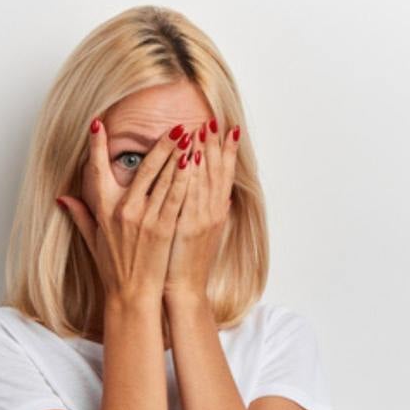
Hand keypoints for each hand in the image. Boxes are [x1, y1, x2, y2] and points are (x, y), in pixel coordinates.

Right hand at [58, 117, 198, 304]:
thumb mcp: (92, 239)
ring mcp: (146, 218)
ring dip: (178, 154)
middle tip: (174, 126)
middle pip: (144, 167)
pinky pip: (177, 196)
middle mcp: (124, 210)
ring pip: (164, 178)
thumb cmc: (114, 268)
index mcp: (105, 209)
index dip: (96, 146)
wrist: (132, 294)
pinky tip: (194, 162)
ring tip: (189, 135)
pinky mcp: (164, 228)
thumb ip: (79, 214)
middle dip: (161, 144)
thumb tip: (62, 197)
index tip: (97, 123)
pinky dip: (186, 177)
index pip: (97, 169)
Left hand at [163, 118, 239, 301]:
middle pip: (217, 172)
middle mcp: (212, 213)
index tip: (227, 128)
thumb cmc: (187, 262)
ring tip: (201, 130)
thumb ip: (212, 212)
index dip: (227, 151)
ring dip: (203, 153)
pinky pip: (189, 196)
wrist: (182, 289)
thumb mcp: (204, 234)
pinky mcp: (186, 227)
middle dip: (215, 145)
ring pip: (204, 180)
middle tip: (213, 120)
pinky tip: (188, 158)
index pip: (224, 174)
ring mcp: (200, 220)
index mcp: (216, 212)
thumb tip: (223, 196)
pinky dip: (190, 176)